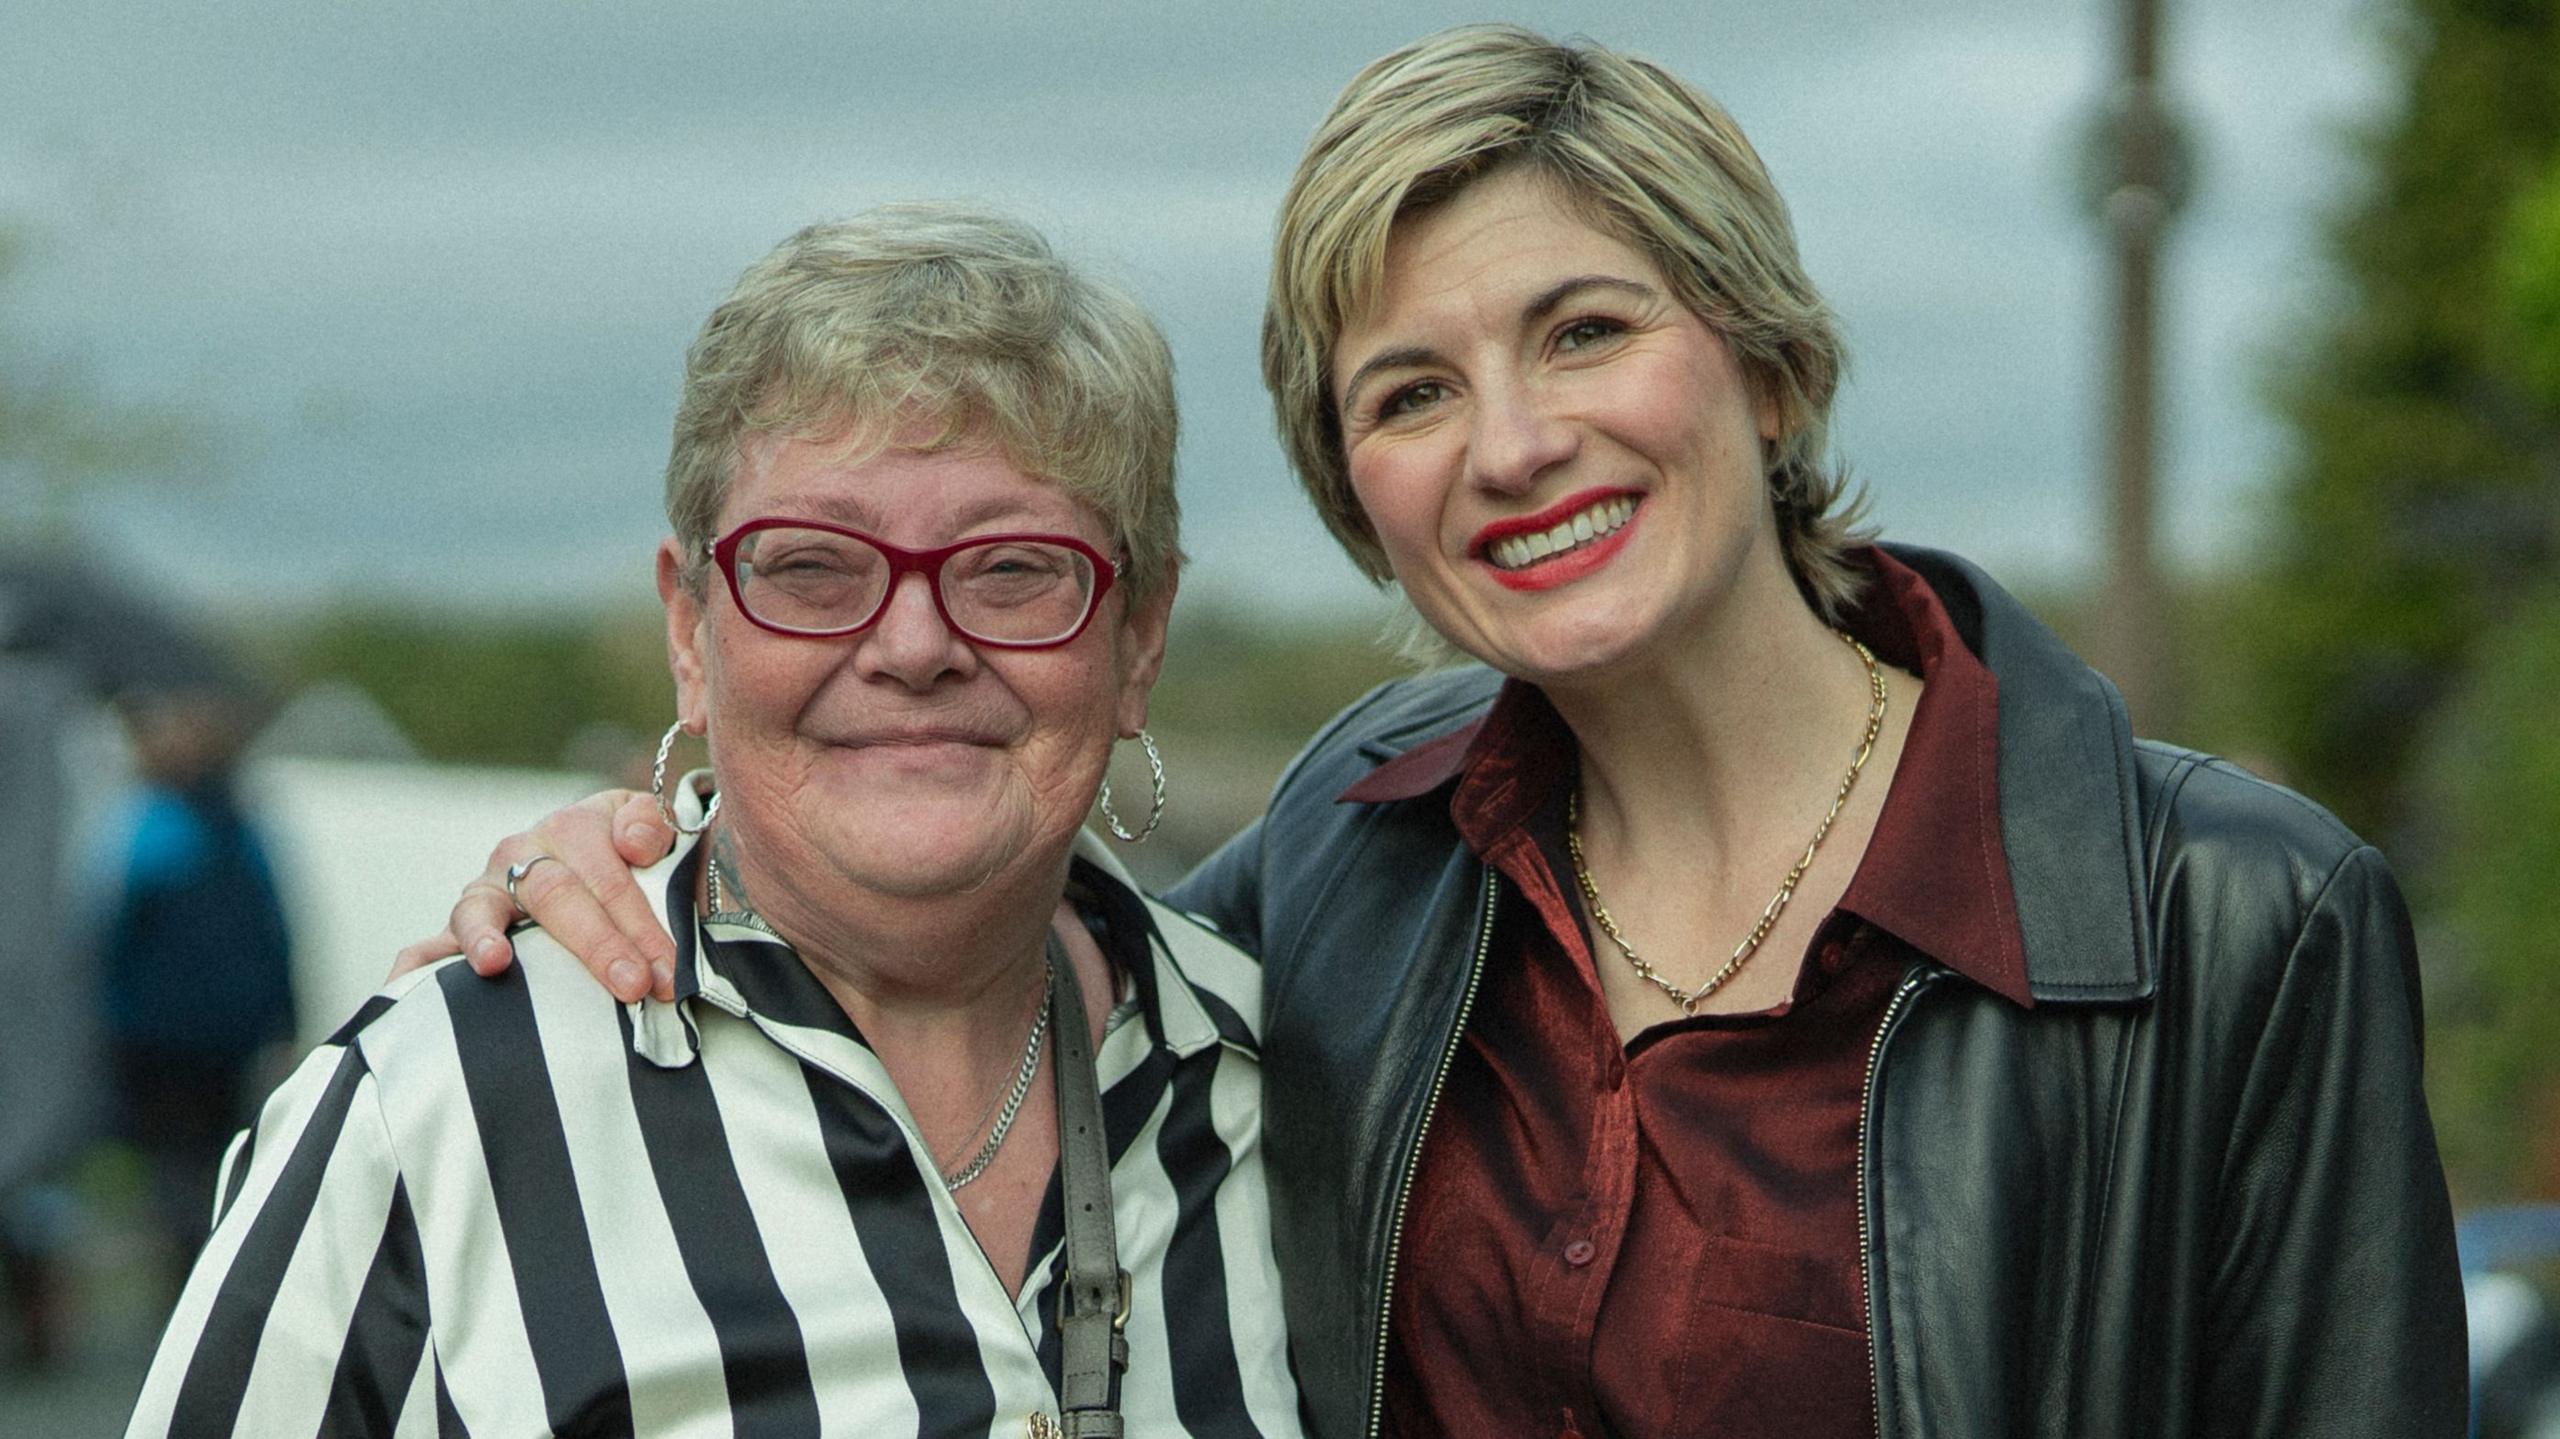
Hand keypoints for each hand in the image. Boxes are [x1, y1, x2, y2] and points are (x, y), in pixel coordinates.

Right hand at [387, 790, 679, 1002]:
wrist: (588, 863)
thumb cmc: (630, 860)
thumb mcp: (652, 832)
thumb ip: (653, 824)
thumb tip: (636, 841)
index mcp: (572, 828)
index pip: (608, 876)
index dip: (641, 924)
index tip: (667, 972)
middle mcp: (520, 855)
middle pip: (554, 895)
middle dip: (597, 944)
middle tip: (633, 986)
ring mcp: (484, 893)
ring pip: (477, 909)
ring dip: (484, 936)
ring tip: (495, 964)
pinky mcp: (454, 932)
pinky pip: (425, 948)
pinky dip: (415, 967)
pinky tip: (407, 987)